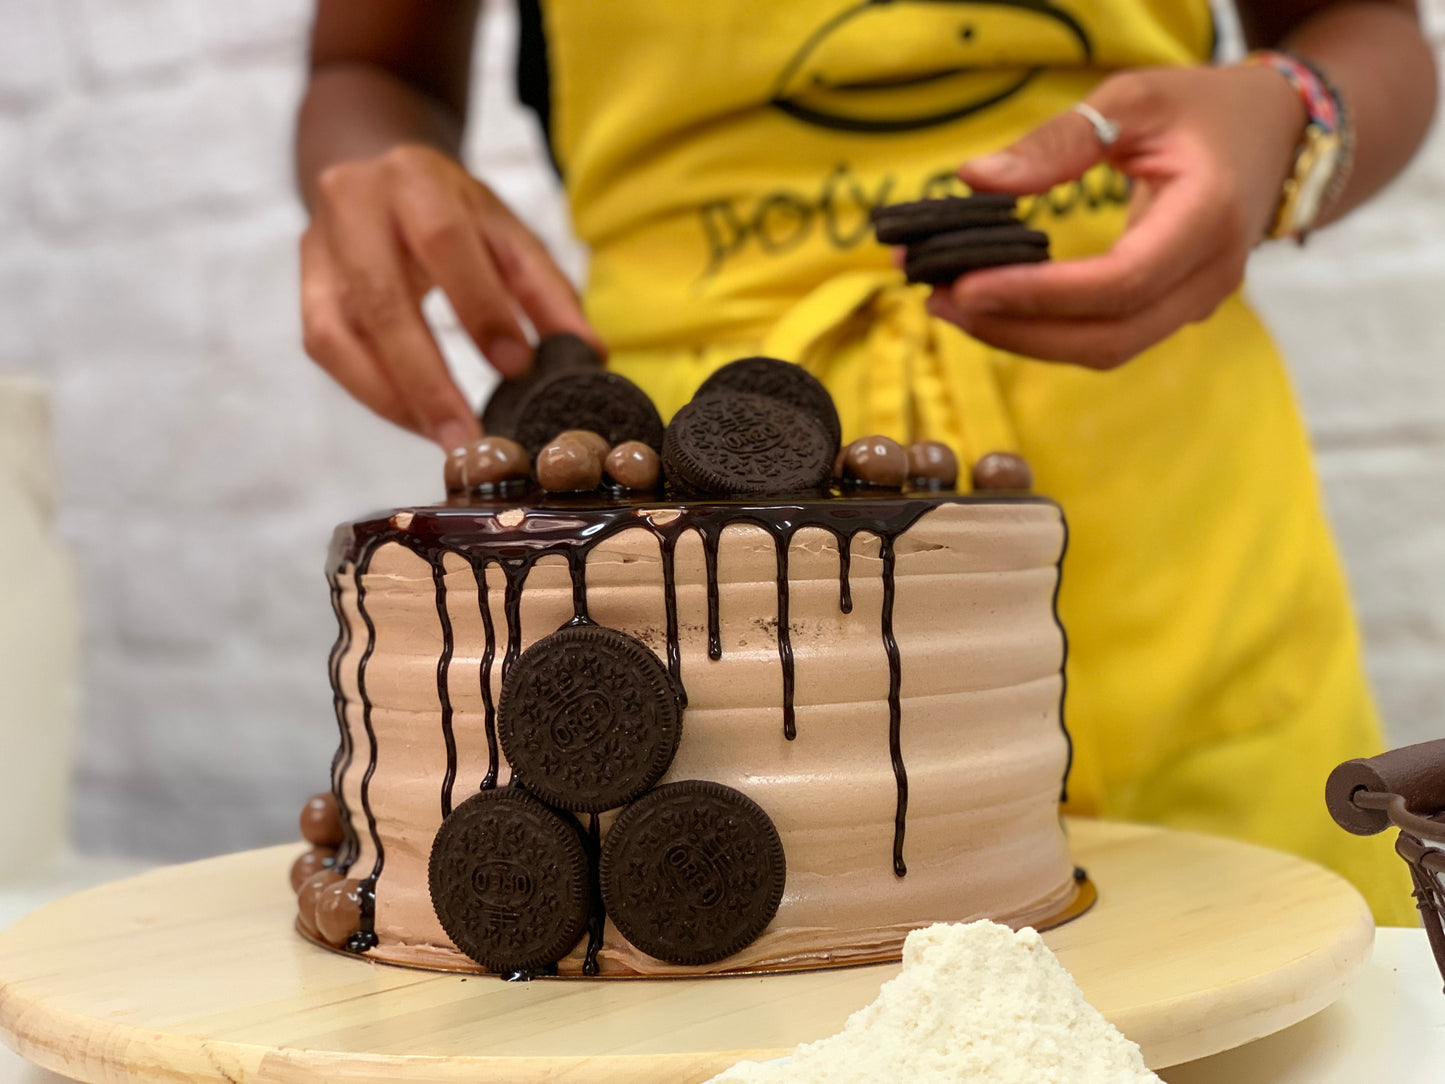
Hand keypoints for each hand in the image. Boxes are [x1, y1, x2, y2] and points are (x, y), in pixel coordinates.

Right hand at [301, 144, 601, 448]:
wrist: (371, 165)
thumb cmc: (449, 208)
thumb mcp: (505, 230)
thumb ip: (546, 289)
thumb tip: (588, 354)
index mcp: (415, 178)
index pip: (444, 242)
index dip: (479, 307)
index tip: (517, 367)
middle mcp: (353, 205)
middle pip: (382, 301)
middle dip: (428, 381)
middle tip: (469, 440)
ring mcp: (318, 247)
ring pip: (340, 335)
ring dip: (395, 399)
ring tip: (445, 440)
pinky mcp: (304, 285)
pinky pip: (328, 350)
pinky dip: (374, 394)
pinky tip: (416, 420)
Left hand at [933, 65, 1306, 369]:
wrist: (1277, 135)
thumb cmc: (1202, 109)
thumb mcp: (1133, 100)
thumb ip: (1058, 140)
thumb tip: (975, 179)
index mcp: (1208, 217)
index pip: (1117, 282)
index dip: (1038, 295)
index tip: (965, 285)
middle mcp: (1209, 276)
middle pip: (1106, 337)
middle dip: (1016, 330)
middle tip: (939, 302)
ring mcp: (1197, 303)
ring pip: (1105, 349)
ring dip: (1022, 338)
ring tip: (951, 306)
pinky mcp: (1174, 312)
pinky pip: (1107, 339)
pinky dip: (1047, 331)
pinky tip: (994, 308)